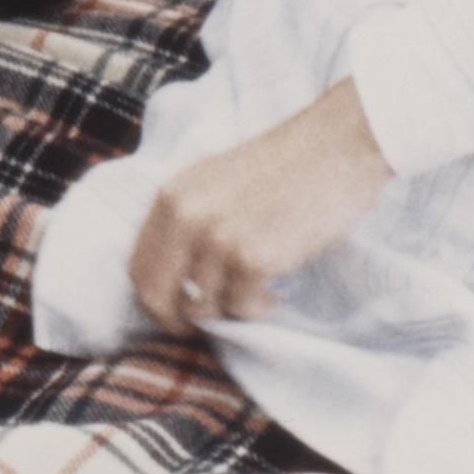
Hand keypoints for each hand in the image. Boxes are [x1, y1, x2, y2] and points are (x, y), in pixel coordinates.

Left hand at [126, 83, 391, 336]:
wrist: (336, 145)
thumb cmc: (283, 166)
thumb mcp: (214, 182)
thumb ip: (188, 222)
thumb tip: (176, 281)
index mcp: (171, 197)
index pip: (137, 270)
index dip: (155, 302)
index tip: (177, 314)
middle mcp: (186, 218)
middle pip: (158, 298)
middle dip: (179, 324)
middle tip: (209, 328)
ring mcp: (218, 238)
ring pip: (203, 309)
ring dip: (230, 313)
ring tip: (257, 297)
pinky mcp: (254, 257)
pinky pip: (243, 307)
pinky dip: (260, 310)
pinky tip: (276, 295)